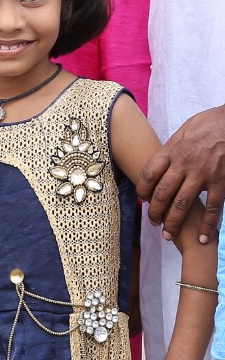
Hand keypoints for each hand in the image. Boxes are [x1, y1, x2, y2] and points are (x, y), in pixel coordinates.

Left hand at [137, 104, 224, 245]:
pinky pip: (212, 207)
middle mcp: (183, 164)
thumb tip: (162, 158)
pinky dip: (207, 224)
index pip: (149, 174)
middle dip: (154, 211)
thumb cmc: (208, 123)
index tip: (142, 198)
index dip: (142, 189)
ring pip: (182, 204)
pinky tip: (202, 236)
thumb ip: (172, 148)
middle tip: (152, 222)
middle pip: (162, 193)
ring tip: (168, 234)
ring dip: (173, 222)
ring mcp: (203, 174)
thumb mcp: (183, 131)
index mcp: (171, 151)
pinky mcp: (221, 181)